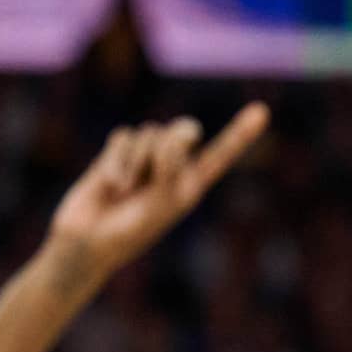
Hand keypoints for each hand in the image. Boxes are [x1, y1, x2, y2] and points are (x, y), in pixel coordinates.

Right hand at [48, 109, 268, 287]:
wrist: (90, 240)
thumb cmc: (132, 229)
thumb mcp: (160, 202)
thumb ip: (171, 169)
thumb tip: (171, 135)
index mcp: (192, 185)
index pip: (220, 156)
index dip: (239, 133)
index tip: (261, 111)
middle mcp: (172, 168)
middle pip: (185, 130)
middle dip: (174, 142)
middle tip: (158, 169)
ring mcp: (145, 157)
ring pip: (151, 133)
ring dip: (138, 162)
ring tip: (127, 191)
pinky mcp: (118, 152)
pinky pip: (124, 136)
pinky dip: (118, 160)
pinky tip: (112, 184)